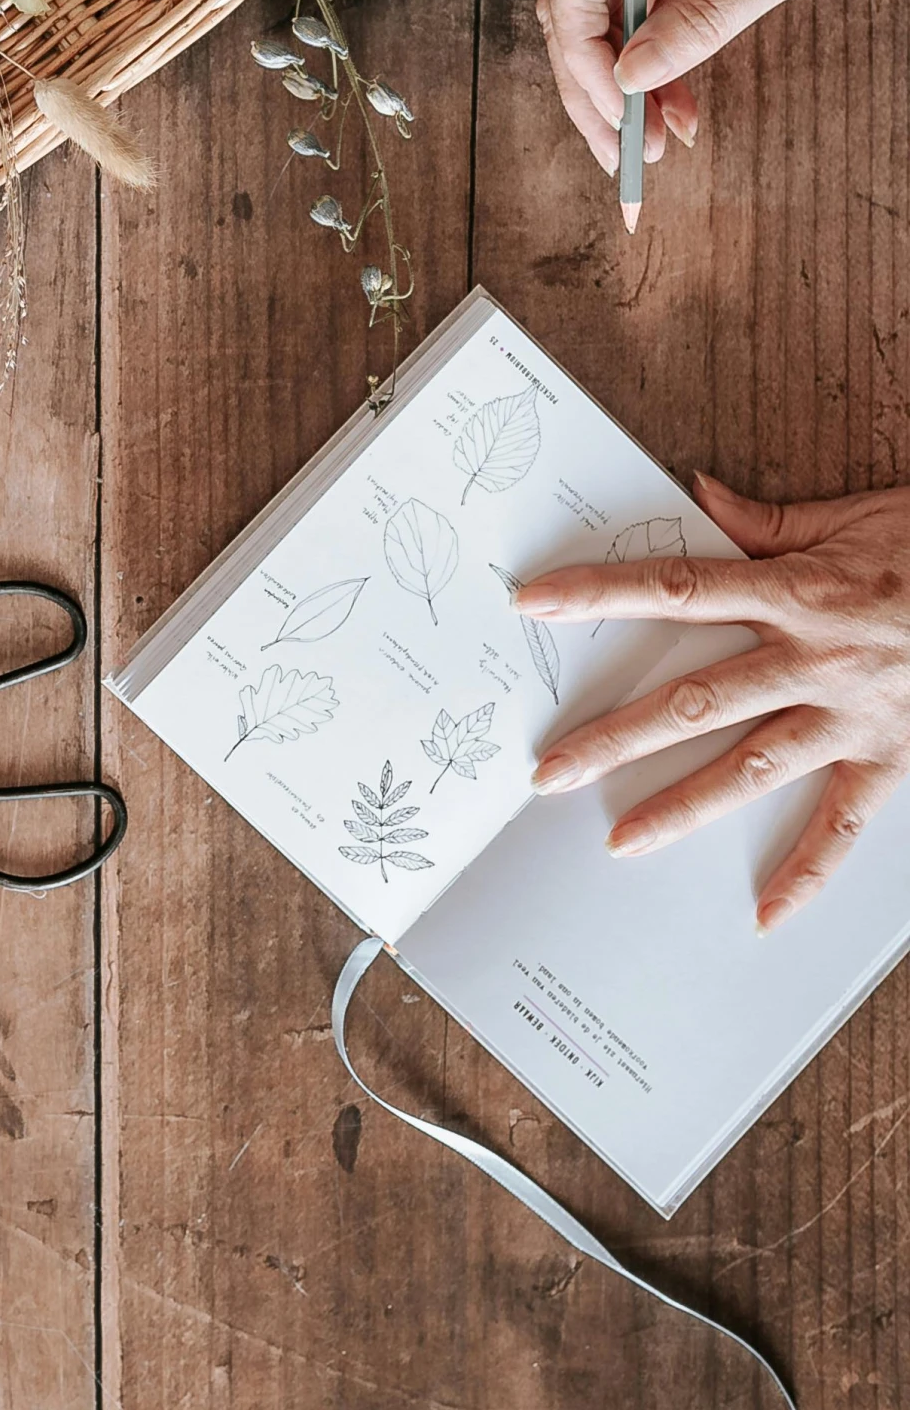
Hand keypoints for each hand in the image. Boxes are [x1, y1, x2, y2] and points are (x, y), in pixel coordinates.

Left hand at [515, 476, 909, 927]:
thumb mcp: (853, 514)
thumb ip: (766, 519)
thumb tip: (698, 496)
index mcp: (793, 591)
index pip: (675, 590)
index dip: (598, 593)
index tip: (534, 602)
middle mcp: (812, 659)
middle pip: (695, 699)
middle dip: (617, 738)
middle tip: (552, 771)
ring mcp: (849, 715)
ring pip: (751, 767)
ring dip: (683, 806)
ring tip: (623, 841)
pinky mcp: (889, 756)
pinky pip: (843, 824)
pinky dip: (808, 872)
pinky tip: (766, 913)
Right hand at [536, 0, 909, 173]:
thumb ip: (705, 16)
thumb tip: (634, 73)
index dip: (583, 50)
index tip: (620, 106)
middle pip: (575, 8)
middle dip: (591, 85)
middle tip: (623, 150)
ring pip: (603, 24)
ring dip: (619, 88)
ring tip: (652, 142)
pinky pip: (643, 22)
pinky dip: (653, 71)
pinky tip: (676, 108)